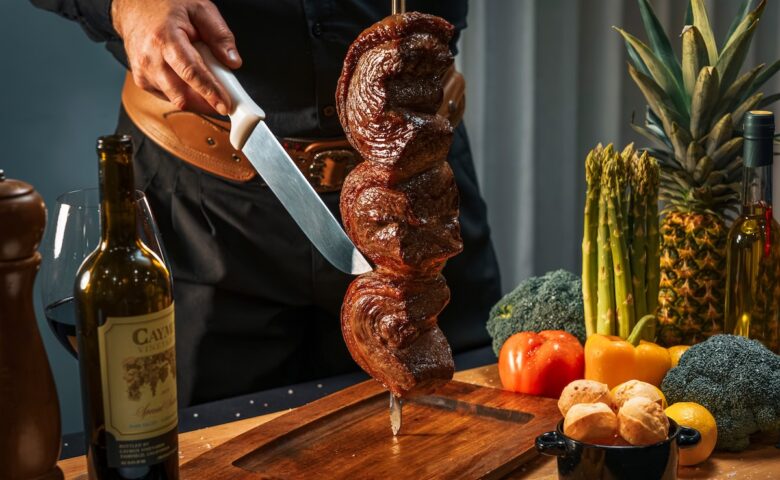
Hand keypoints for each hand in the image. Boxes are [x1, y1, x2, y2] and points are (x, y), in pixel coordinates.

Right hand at [112, 0, 241, 114]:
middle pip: (183, 94)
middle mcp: (150, 59)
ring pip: (177, 99)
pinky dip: (185, 94)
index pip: (191, 73)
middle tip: (224, 101)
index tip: (225, 106)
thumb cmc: (165, 6)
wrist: (133, 7)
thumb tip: (233, 62)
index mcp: (165, 39)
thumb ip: (219, 34)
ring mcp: (143, 72)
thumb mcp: (199, 9)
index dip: (210, 92)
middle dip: (207, 103)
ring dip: (197, 99)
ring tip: (207, 85)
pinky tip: (188, 80)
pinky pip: (169, 96)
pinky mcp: (142, 81)